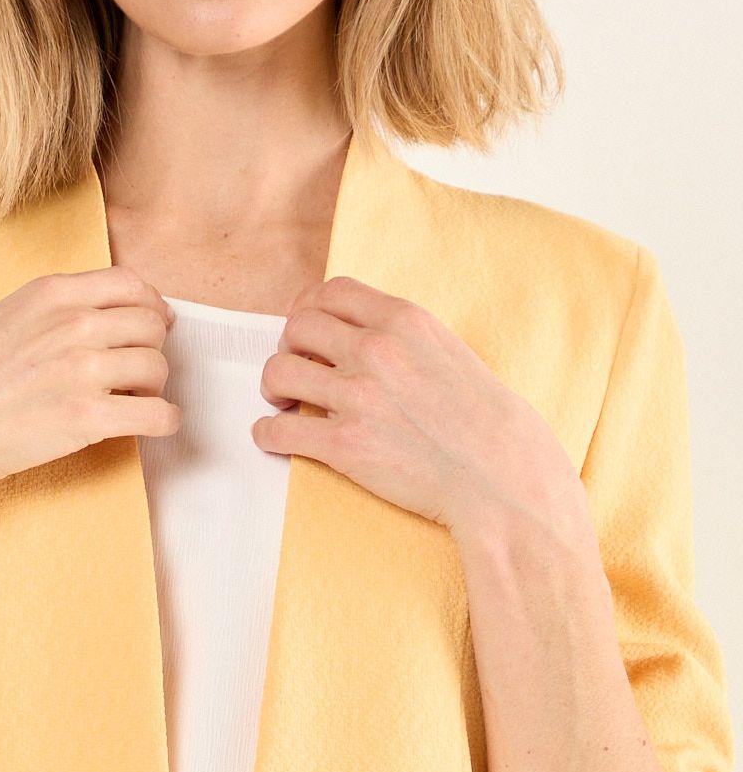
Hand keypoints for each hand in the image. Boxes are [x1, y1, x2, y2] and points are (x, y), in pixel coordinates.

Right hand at [0, 266, 179, 500]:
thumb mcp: (8, 315)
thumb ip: (57, 308)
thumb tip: (107, 312)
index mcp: (52, 293)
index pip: (132, 284)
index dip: (150, 307)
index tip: (152, 326)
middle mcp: (73, 324)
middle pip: (152, 326)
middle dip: (152, 349)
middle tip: (138, 372)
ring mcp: (82, 371)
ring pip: (159, 368)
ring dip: (154, 387)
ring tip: (134, 399)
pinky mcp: (88, 418)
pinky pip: (158, 414)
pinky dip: (164, 421)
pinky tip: (153, 425)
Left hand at [250, 276, 576, 537]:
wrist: (505, 480)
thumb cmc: (494, 427)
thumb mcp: (454, 355)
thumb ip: (410, 341)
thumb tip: (377, 340)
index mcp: (406, 322)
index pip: (332, 291)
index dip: (308, 306)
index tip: (304, 325)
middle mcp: (376, 350)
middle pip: (296, 325)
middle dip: (288, 346)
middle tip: (296, 367)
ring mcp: (358, 396)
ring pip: (277, 371)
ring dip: (272, 387)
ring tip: (284, 401)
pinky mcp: (344, 445)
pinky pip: (277, 429)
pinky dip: (267, 433)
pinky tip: (274, 437)